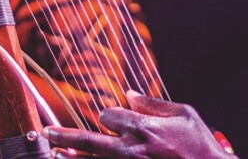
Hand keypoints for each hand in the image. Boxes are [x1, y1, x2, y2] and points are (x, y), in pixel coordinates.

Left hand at [44, 91, 233, 158]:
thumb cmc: (200, 145)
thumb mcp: (184, 114)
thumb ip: (154, 104)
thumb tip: (130, 94)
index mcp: (145, 128)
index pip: (109, 115)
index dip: (109, 115)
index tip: (112, 118)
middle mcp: (132, 150)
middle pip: (89, 141)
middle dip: (65, 136)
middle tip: (47, 133)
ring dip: (72, 157)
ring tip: (54, 152)